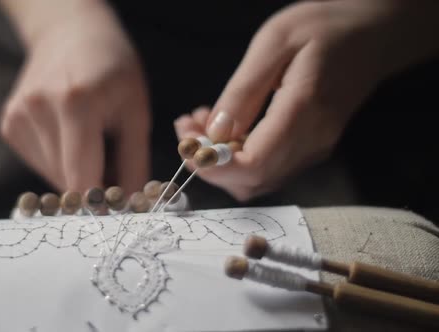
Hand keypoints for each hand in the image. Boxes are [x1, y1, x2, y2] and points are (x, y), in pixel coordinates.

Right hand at [0, 1, 149, 192]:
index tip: (117, 206)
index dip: (101, 201)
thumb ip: (134, 161)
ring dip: (75, 172)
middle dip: (93, 183)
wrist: (69, 34)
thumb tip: (130, 206)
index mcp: (76, 104)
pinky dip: (58, 160)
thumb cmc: (112, 68)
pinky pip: (39, 162)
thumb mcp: (136, 109)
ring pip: (52, 175)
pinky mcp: (8, 124)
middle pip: (67, 180)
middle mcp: (38, 110)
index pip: (82, 179)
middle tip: (112, 162)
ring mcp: (18, 117)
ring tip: (90, 139)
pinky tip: (67, 132)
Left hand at [175, 0, 438, 200]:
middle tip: (187, 127)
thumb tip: (214, 135)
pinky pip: (268, 168)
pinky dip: (237, 157)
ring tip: (202, 122)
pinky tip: (226, 126)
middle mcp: (312, 143)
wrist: (375, 33)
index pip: (253, 166)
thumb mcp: (275, 43)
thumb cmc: (325, 27)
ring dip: (221, 161)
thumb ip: (243, 92)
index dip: (212, 164)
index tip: (186, 140)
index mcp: (303, 113)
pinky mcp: (311, 148)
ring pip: (256, 180)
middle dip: (208, 162)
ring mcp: (314, 150)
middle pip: (250, 181)